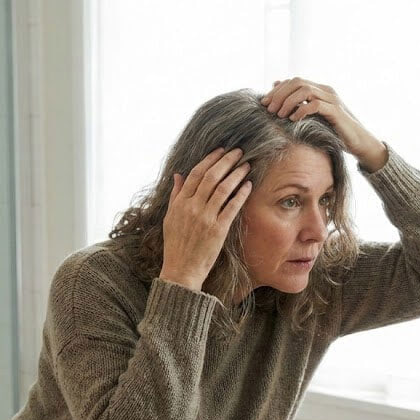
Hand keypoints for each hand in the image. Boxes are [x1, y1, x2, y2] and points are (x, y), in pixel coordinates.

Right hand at [159, 147, 252, 290]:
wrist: (181, 269)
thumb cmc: (176, 245)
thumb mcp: (170, 218)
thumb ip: (175, 195)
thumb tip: (178, 175)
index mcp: (180, 203)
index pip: (195, 174)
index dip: (209, 160)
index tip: (220, 150)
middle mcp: (192, 207)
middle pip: (211, 176)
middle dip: (226, 161)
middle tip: (238, 152)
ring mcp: (205, 218)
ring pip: (222, 189)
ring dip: (236, 174)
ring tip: (246, 165)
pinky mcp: (218, 230)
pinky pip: (231, 207)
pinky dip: (240, 194)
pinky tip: (248, 185)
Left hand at [260, 78, 388, 171]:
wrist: (360, 143)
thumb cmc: (336, 131)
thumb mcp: (315, 117)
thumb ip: (300, 104)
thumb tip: (277, 88)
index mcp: (320, 89)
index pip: (294, 81)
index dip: (277, 89)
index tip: (264, 102)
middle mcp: (326, 90)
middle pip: (297, 82)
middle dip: (279, 94)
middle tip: (268, 109)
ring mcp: (332, 100)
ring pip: (305, 90)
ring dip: (288, 101)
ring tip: (279, 114)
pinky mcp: (336, 112)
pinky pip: (315, 105)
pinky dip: (301, 110)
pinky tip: (293, 120)